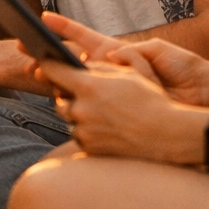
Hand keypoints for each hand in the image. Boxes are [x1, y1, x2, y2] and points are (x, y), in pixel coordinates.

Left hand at [39, 59, 202, 164]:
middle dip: (68, 94)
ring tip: (101, 111)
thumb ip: (99, 68)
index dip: (46, 64)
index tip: (41, 60)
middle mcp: (80, 109)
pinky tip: (106, 127)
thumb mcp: (127, 75)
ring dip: (78, 113)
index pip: (53, 70)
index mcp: (88, 86)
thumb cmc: (150, 101)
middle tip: (83, 93)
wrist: (167, 135)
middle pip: (59, 97)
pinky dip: (87, 130)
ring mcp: (83, 131)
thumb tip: (81, 64)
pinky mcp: (88, 148)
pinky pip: (80, 135)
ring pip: (70, 118)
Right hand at [43, 14, 208, 106]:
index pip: (83, 38)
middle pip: (70, 64)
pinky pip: (95, 104)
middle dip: (48, 59)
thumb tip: (109, 58)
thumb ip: (130, 52)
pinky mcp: (114, 110)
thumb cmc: (181, 67)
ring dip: (71, 80)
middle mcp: (108, 72)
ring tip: (54, 75)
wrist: (199, 94)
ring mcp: (109, 92)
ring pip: (79, 84)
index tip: (43, 18)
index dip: (64, 28)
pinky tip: (85, 96)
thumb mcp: (155, 51)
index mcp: (115, 54)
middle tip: (29, 55)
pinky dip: (94, 97)